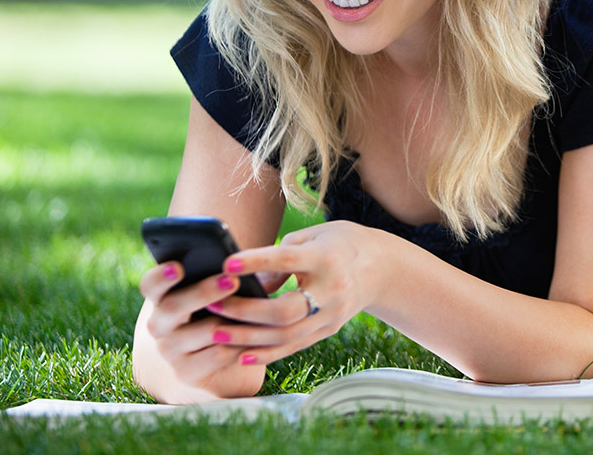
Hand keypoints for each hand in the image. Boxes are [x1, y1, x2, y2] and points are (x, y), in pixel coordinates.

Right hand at [137, 261, 268, 397]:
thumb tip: (242, 264)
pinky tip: (258, 336)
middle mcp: (159, 324)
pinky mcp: (185, 372)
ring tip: (259, 310)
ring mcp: (169, 350)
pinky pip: (219, 354)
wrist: (223, 357)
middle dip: (205, 292)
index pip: (151, 284)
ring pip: (205, 331)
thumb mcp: (219, 292)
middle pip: (174, 306)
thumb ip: (221, 276)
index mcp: (162, 297)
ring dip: (234, 321)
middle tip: (232, 281)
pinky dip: (241, 344)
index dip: (161, 276)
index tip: (179, 267)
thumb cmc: (224, 310)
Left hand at [203, 220, 382, 367]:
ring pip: (286, 336)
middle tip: (211, 304)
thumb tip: (249, 283)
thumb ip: (280, 256)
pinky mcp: (329, 330)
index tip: (226, 264)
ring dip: (247, 338)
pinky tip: (240, 355)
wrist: (380, 266)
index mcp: (326, 258)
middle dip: (244, 311)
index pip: (287, 261)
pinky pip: (294, 347)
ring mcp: (332, 315)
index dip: (256, 262)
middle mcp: (332, 290)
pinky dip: (266, 354)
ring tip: (214, 332)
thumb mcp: (311, 237)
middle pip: (284, 311)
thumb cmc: (337, 243)